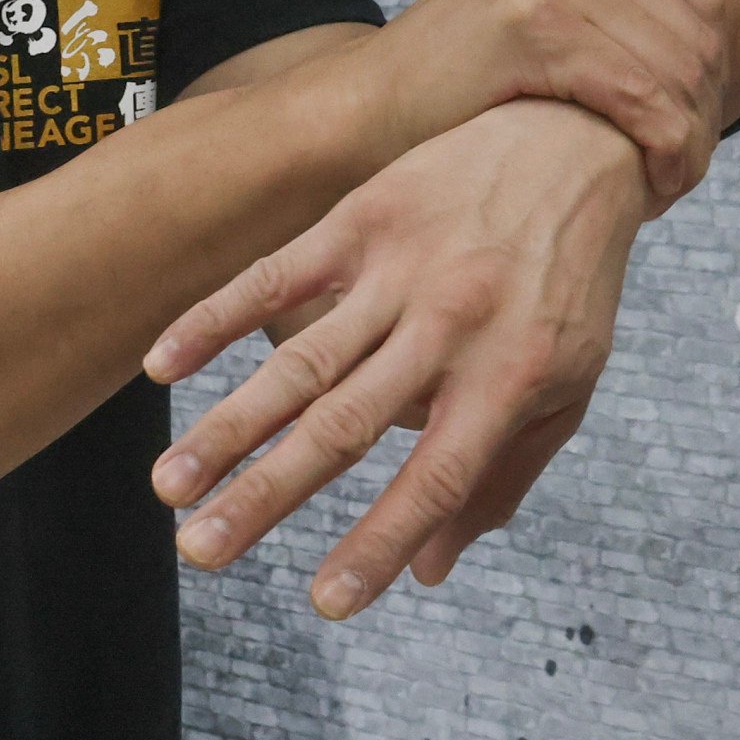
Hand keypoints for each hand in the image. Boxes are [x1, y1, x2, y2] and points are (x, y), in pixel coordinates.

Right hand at [147, 99, 649, 615]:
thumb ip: (502, 477)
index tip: (326, 602)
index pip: (437, 477)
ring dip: (229, 428)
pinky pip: (276, 275)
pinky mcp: (362, 217)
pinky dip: (215, 320)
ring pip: (299, 361)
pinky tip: (160, 366)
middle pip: (344, 426)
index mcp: (510, 375)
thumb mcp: (569, 382)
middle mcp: (451, 325)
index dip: (381, 542)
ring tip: (171, 488)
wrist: (579, 137)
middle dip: (268, 496)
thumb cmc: (571, 280)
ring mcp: (401, 268)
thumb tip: (429, 571)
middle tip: (200, 555)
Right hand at [372, 0, 728, 200]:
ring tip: (664, 187)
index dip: (712, 81)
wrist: (368, 108)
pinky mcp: (538, 23)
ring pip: (678, 71)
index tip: (689, 140)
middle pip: (699, 37)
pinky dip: (662, 151)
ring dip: (689, 145)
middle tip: (681, 175)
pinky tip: (648, 191)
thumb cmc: (458, 75)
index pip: (702, 2)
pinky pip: (641, 96)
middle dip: (706, 117)